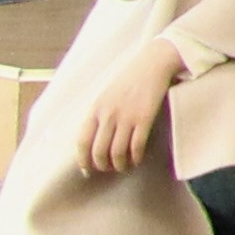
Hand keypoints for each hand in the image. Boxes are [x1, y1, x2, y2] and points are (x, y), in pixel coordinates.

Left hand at [76, 34, 184, 176]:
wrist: (152, 63)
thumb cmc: (129, 80)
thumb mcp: (106, 95)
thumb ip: (99, 114)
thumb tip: (94, 139)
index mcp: (95, 109)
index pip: (82, 141)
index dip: (83, 160)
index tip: (87, 170)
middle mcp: (108, 115)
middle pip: (99, 151)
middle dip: (103, 166)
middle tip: (109, 169)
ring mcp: (126, 117)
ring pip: (117, 152)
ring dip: (120, 165)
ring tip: (124, 167)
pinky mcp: (144, 118)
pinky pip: (136, 146)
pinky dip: (135, 157)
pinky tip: (137, 160)